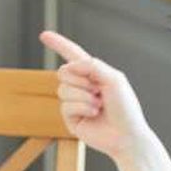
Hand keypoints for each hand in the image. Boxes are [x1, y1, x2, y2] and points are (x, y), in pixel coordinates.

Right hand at [39, 30, 151, 161]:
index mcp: (93, 73)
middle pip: (63, 72)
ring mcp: (74, 102)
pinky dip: (82, 108)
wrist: (127, 135)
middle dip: (80, 80)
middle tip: (98, 90)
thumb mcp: (114, 78)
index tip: (44, 35)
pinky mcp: (70, 118)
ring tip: (99, 104)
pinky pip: (66, 106)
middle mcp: (82, 86)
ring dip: (83, 96)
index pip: (72, 54)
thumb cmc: (126, 107)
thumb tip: (70, 65)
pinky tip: (95, 114)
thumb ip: (92, 66)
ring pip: (63, 90)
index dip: (59, 44)